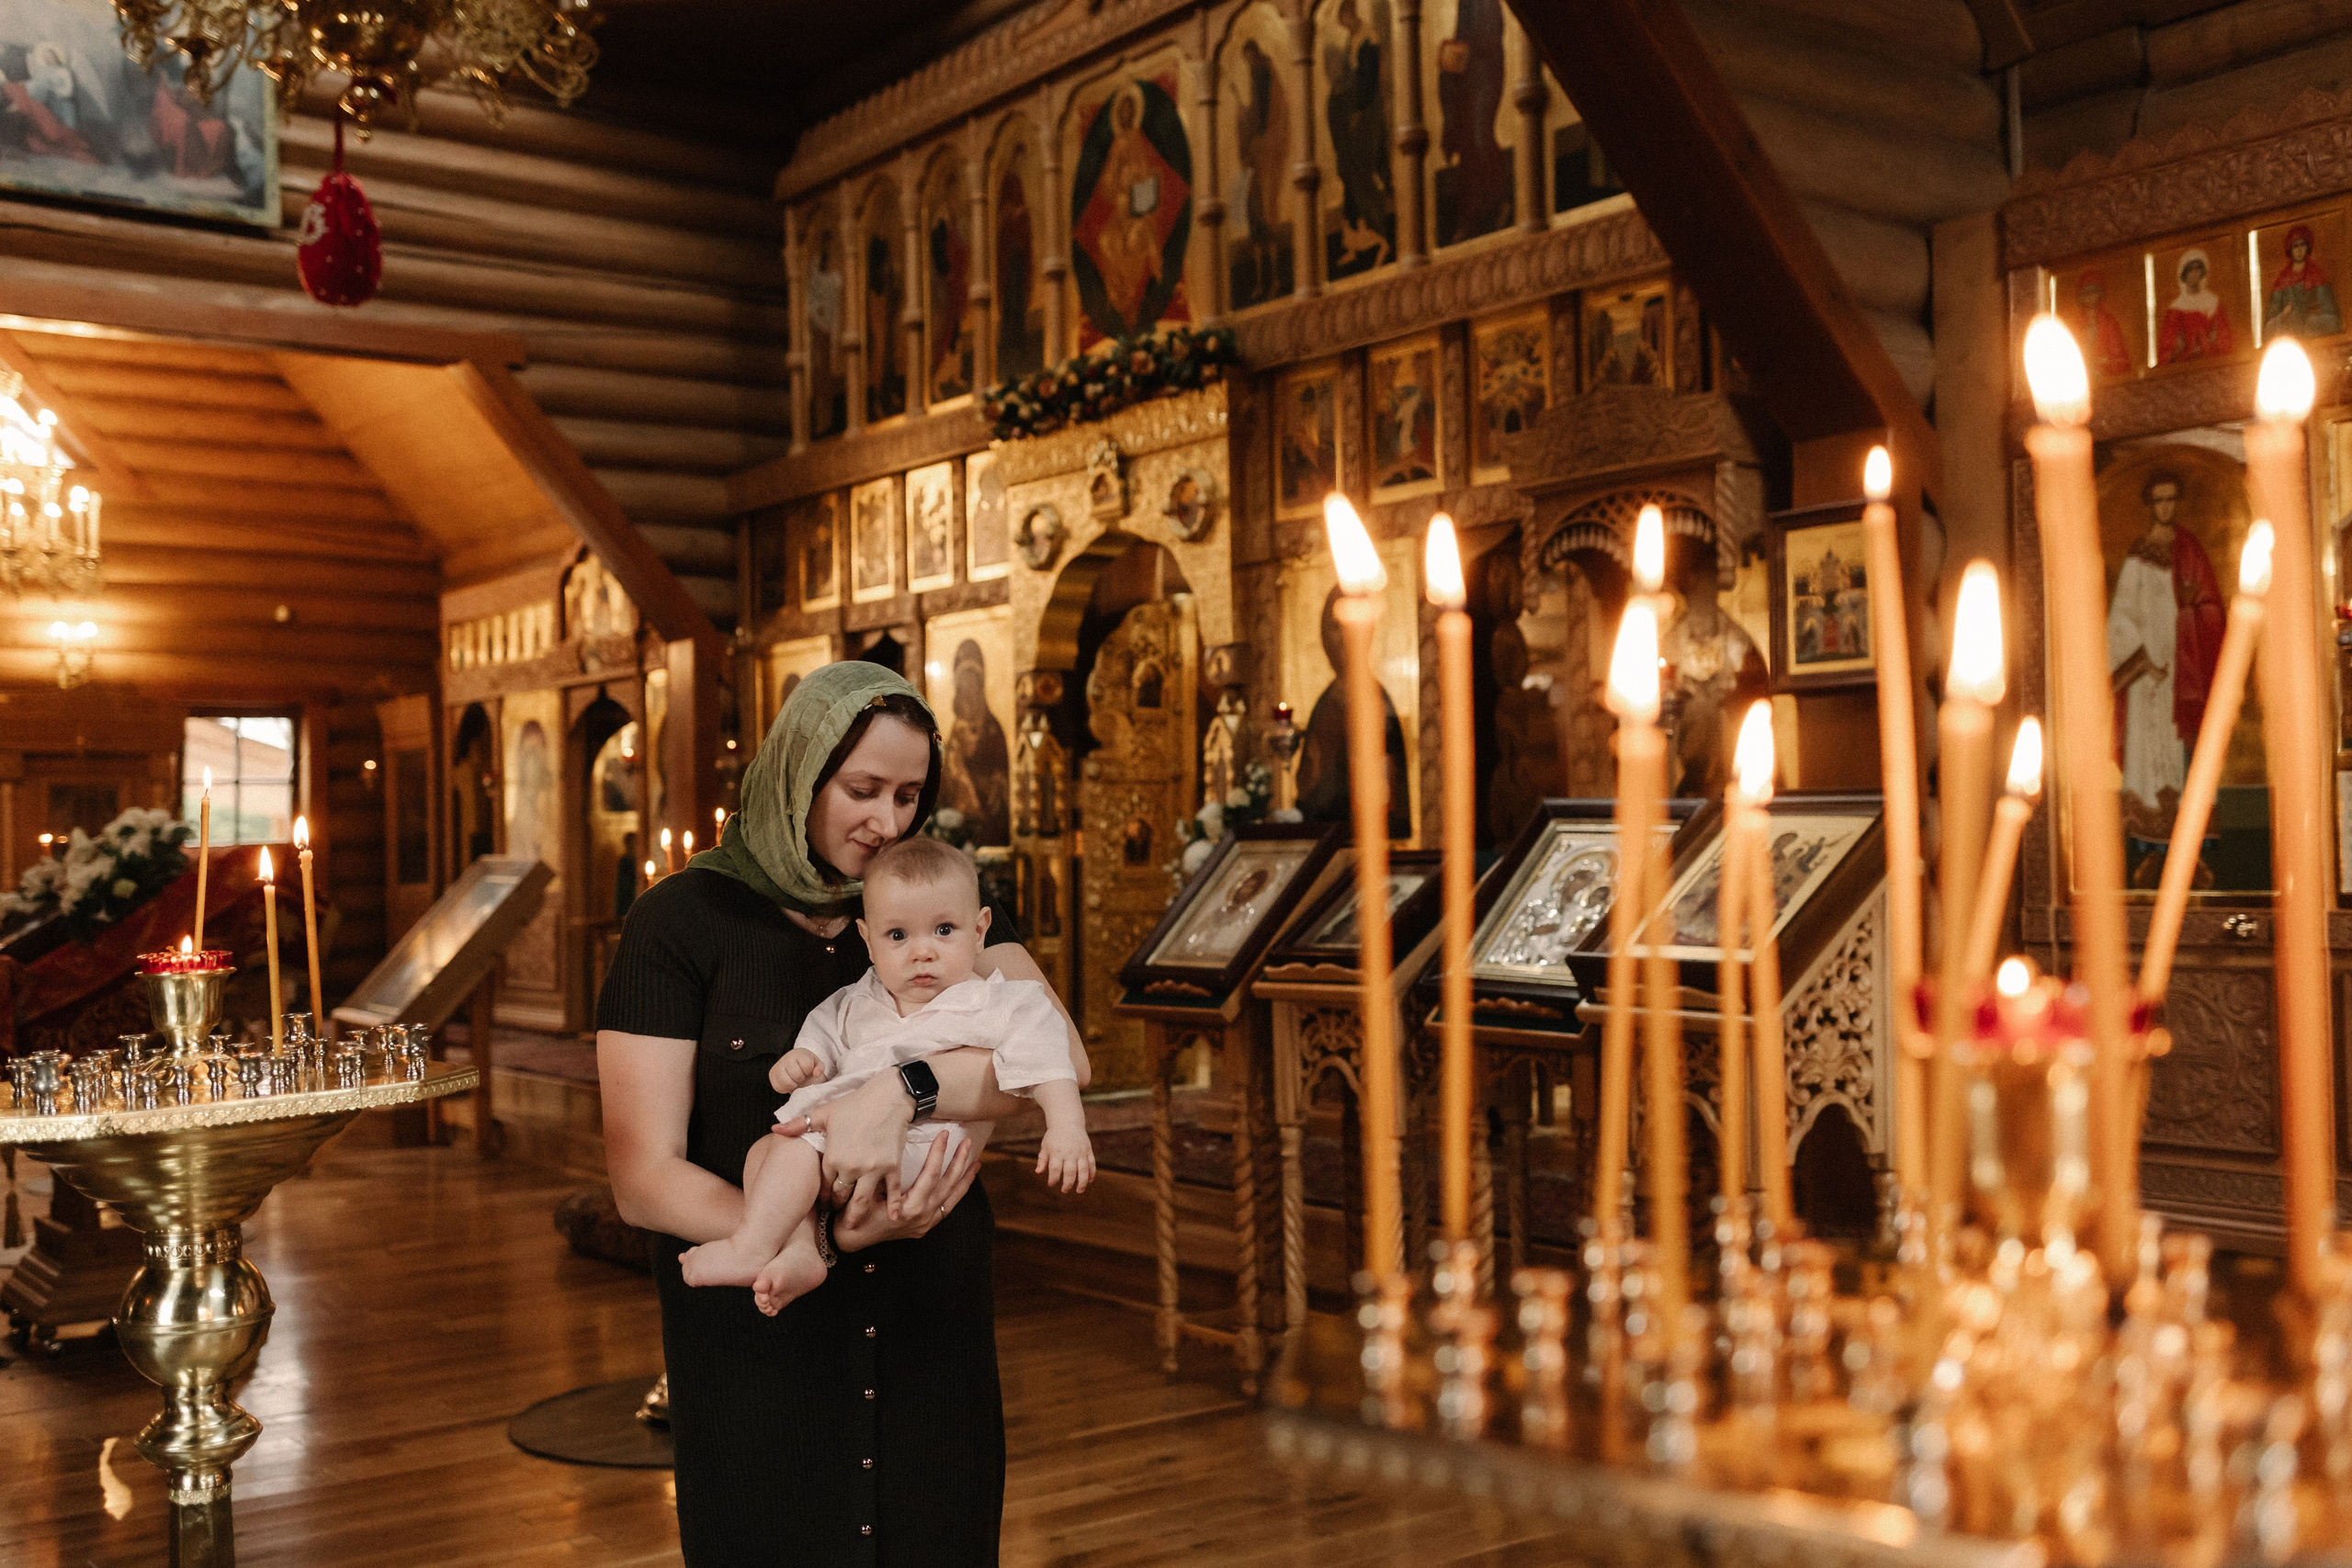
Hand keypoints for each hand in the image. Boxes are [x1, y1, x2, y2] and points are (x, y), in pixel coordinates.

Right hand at [768, 1049, 826, 1093]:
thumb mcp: (816, 1064)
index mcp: (798, 1054)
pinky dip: (785, 1088)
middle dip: (801, 1078)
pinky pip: (778, 1087)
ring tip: (795, 1079)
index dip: (808, 1071)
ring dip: (793, 1084)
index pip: (806, 1066)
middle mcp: (786, 1058)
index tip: (807, 1070)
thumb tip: (816, 1074)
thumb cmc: (806, 1064)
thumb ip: (820, 1068)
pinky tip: (789, 1082)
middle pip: (796, 1075)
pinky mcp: (772, 1075)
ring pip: (787, 1083)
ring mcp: (777, 1066)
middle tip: (801, 1076)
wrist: (794, 1062)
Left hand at [782, 1072, 911, 1214]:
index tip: (824, 1200)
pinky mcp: (891, 1167)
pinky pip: (892, 1192)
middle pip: (841, 1196)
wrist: (888, 1097)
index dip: (823, 1195)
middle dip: (837, 1206)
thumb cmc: (855, 1104)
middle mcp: (851, 1168)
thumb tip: (775, 1128)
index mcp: (832, 1157)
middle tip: (836, 1212)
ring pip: (862, 1201)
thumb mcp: (823, 1113)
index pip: (824, 1185)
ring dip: (856, 1216)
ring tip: (852, 1225)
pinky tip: (892, 1219)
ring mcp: (872, 1170)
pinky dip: (893, 1207)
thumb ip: (798, 1125)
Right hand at [831, 1133, 977, 1250]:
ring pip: (951, 1198)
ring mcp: (924, 1223)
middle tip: (967, 1142)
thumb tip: (893, 1149)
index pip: (931, 1175)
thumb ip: (881, 1177)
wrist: (849, 1239)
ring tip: (976, 1162)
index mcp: (909, 1208)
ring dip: (964, 1179)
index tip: (945, 1134)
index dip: (939, 1153)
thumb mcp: (864, 1193)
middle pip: (947, 1184)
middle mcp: (921, 1217)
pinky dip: (956, 1194)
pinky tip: (962, 1183)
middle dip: (959, 1162)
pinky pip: (946, 1208)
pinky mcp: (923, 1227)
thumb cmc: (854, 1213)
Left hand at [1035, 1126, 1094, 1194]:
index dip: (1053, 1179)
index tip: (1051, 1184)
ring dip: (1082, 1182)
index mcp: (1057, 1152)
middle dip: (1067, 1184)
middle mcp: (1069, 1153)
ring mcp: (1080, 1152)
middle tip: (1064, 1190)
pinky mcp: (1088, 1150)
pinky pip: (1092, 1164)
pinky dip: (1092, 1173)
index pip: (1055, 1169)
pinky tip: (1089, 1181)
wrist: (1068, 1121)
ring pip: (1083, 1170)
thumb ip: (1042, 1159)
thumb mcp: (1045, 1146)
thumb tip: (1038, 1172)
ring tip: (1079, 1191)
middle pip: (1070, 1172)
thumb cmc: (1054, 1136)